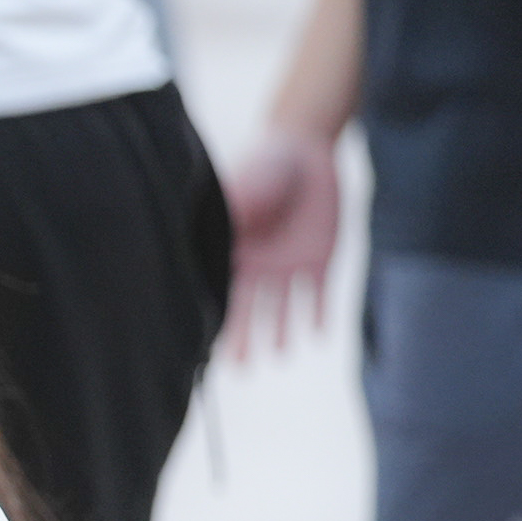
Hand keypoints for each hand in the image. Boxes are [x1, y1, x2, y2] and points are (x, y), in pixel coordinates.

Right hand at [223, 129, 341, 359]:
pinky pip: (319, 294)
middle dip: (241, 338)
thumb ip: (241, 207)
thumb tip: (227, 225)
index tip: (202, 339)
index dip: (212, 314)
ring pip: (281, 308)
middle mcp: (258, 266)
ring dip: (279, 332)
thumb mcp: (252, 184)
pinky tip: (317, 335)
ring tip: (277, 357)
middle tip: (235, 368)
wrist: (304, 152)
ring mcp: (287, 266)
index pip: (221, 289)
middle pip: (247, 309)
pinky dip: (318, 313)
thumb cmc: (267, 164)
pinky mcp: (319, 261)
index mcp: (235, 251)